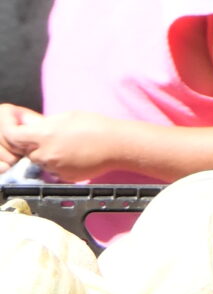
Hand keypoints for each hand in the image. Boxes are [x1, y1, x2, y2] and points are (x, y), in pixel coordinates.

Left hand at [0, 110, 121, 176]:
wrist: (116, 145)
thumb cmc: (95, 126)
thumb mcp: (66, 116)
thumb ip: (45, 123)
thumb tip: (30, 127)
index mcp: (44, 135)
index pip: (15, 137)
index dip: (15, 133)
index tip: (20, 130)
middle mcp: (46, 154)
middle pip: (28, 152)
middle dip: (34, 146)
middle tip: (50, 138)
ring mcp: (55, 168)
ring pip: (41, 163)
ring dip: (47, 155)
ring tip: (66, 146)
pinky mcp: (64, 177)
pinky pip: (54, 171)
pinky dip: (59, 164)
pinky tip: (74, 156)